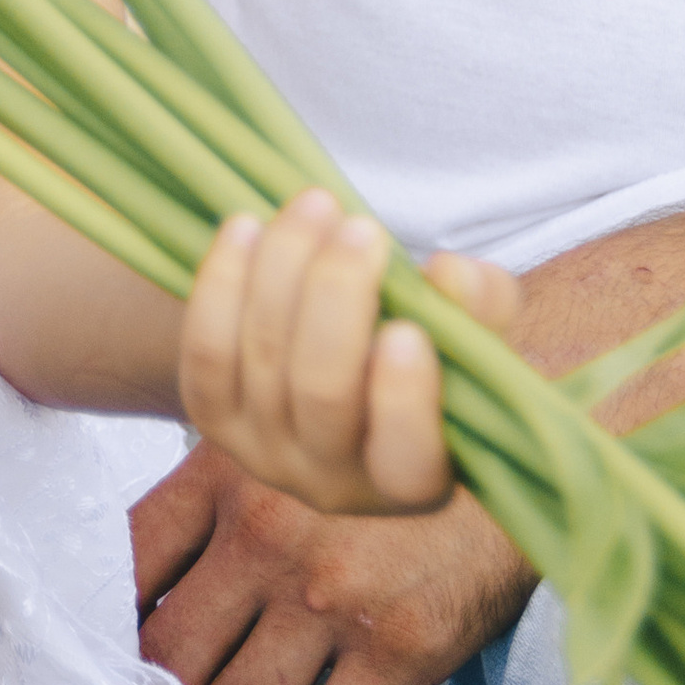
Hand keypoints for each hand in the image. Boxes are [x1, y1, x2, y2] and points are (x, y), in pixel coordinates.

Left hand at [130, 437, 536, 684]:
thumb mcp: (294, 433)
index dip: (110, 625)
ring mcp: (332, 596)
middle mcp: (267, 535)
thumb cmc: (398, 445)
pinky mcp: (402, 646)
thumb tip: (156, 574)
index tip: (115, 658)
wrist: (525, 441)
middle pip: (168, 654)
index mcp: (227, 473)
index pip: (127, 564)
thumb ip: (226, 486)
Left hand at [177, 193, 521, 517]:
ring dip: (285, 267)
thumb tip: (452, 273)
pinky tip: (246, 226)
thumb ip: (480, 309)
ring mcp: (262, 452)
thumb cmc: (422, 352)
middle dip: (338, 300)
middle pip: (321, 394)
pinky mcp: (212, 418)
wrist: (333, 364)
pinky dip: (222, 283)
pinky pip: (204, 349)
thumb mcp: (469, 337)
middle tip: (361, 227)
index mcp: (414, 478)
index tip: (408, 328)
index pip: (406, 461)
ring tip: (315, 203)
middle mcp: (332, 481)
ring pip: (263, 358)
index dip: (403, 401)